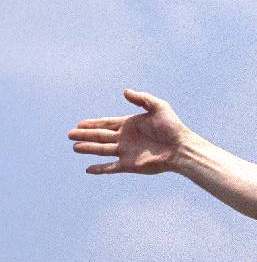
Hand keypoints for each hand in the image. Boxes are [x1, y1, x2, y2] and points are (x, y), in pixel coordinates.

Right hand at [68, 89, 192, 174]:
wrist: (181, 148)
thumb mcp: (158, 106)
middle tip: (69, 134)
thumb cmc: (173, 127)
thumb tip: (125, 91)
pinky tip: (88, 169)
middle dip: (85, 135)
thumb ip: (141, 99)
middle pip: (100, 136)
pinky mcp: (130, 165)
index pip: (106, 124)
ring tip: (74, 147)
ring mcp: (127, 152)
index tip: (79, 124)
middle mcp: (125, 139)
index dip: (93, 124)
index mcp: (129, 125)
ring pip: (102, 150)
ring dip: (88, 149)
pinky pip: (111, 167)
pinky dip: (100, 169)